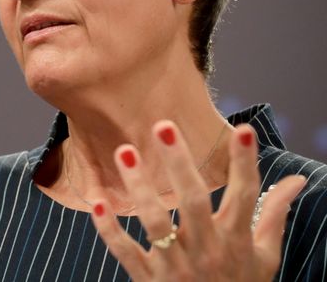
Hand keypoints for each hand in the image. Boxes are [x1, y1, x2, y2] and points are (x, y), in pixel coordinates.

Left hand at [91, 121, 306, 280]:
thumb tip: (296, 180)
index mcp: (236, 240)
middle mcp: (207, 249)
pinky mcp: (148, 278)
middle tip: (163, 126)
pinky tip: (97, 203)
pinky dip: (109, 230)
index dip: (244, 164)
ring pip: (155, 223)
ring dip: (139, 187)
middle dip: (179, 163)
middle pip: (193, 202)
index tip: (242, 129)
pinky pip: (126, 252)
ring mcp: (176, 265)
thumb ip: (274, 214)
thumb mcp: (264, 256)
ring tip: (125, 151)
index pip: (245, 196)